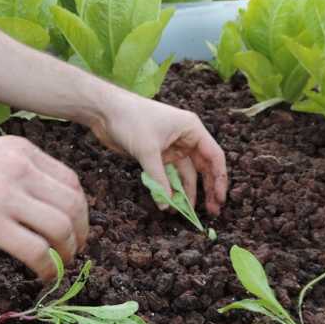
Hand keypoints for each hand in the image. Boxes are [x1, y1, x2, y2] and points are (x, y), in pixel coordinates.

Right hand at [0, 135, 87, 279]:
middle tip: (74, 253)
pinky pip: (38, 251)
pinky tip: (43, 277)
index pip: (70, 181)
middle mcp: (20, 168)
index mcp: (20, 150)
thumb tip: (30, 203)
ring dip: (67, 253)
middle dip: (80, 234)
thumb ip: (10, 173)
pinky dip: (49, 268)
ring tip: (59, 268)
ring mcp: (6, 195)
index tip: (74, 229)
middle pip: (73, 205)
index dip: (79, 211)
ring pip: (61, 229)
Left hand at [89, 90, 227, 213]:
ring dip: (185, 193)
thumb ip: (159, 180)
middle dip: (206, 189)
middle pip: (202, 168)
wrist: (105, 111)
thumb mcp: (148, 151)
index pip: (214, 156)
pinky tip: (169, 203)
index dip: (220, 179)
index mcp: (191, 129)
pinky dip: (169, 189)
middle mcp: (185, 138)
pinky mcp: (157, 155)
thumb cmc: (130, 120)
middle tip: (210, 211)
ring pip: (185, 174)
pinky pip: (168, 176)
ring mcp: (171, 147)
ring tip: (185, 212)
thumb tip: (166, 205)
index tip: (220, 199)